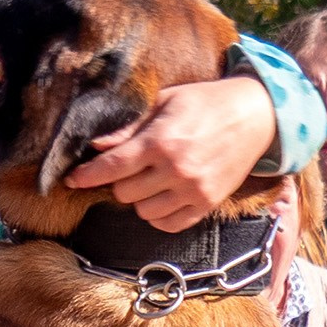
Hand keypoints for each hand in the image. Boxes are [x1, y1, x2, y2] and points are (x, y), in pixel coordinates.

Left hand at [65, 74, 279, 232]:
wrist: (255, 115)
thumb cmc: (205, 102)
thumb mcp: (164, 103)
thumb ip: (129, 127)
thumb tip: (97, 145)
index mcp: (161, 141)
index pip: (112, 167)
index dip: (87, 176)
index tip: (71, 180)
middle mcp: (176, 170)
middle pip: (124, 194)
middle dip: (119, 182)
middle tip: (128, 168)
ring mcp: (193, 190)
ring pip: (143, 212)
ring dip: (139, 199)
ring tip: (148, 180)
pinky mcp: (207, 204)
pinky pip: (169, 224)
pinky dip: (158, 215)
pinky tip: (160, 198)